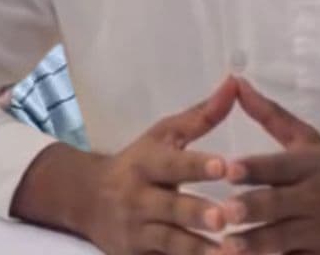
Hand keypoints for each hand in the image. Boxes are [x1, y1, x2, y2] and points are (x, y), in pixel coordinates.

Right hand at [82, 77, 237, 254]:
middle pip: (170, 209)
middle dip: (197, 214)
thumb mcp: (164, 135)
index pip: (173, 164)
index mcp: (146, 164)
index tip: (225, 166)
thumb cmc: (139, 162)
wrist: (84, 200)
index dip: (198, 166)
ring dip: (199, 250)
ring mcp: (136, 233)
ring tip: (231, 253)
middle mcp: (138, 199)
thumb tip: (235, 82)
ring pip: (169, 244)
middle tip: (224, 218)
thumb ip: (202, 115)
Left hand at [220, 79, 319, 254]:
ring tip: (228, 248)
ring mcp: (319, 230)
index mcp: (309, 165)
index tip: (228, 169)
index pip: (279, 165)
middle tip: (224, 212)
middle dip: (253, 208)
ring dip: (256, 244)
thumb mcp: (309, 141)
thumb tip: (236, 82)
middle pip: (279, 203)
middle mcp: (314, 196)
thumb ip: (270, 116)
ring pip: (283, 238)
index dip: (254, 168)